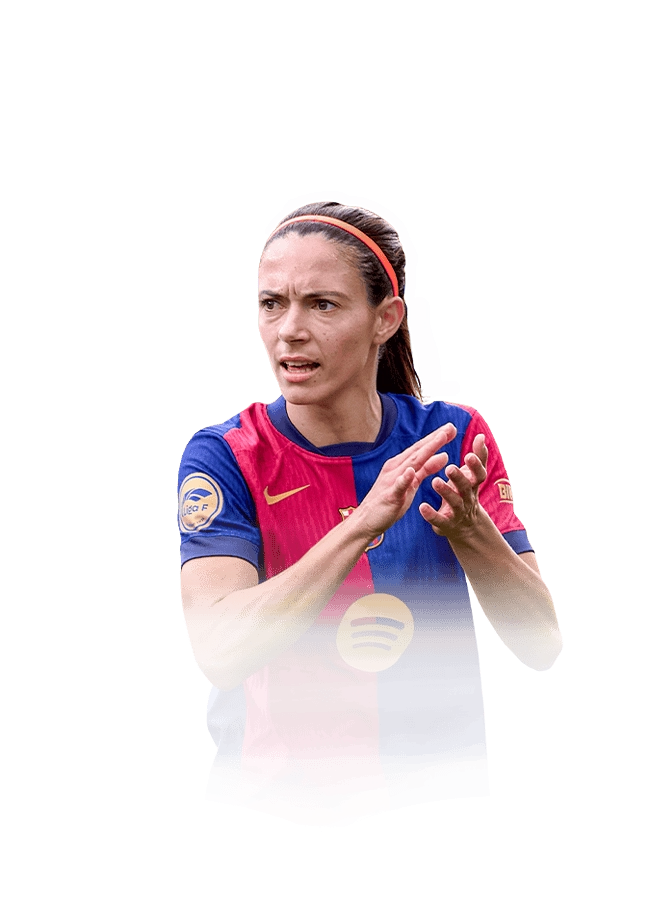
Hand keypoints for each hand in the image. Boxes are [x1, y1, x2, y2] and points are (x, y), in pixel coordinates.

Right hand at [354, 422, 456, 540]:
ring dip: (425, 451)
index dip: (436, 438)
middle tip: (451, 427)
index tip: (451, 428)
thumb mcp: (412, 484)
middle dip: (434, 439)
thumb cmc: (390, 501)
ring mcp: (391, 481)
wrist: (365, 520)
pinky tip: (411, 471)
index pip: (421, 449)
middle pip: (418, 451)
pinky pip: (398, 486)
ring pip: (411, 464)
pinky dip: (404, 478)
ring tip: (439, 440)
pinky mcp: (389, 496)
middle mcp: (395, 468)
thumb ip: (426, 469)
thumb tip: (444, 455)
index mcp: (401, 465)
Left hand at [419, 434, 487, 538]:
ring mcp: (458, 512)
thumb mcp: (473, 477)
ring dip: (445, 492)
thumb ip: (478, 457)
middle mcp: (467, 498)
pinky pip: (439, 520)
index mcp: (473, 485)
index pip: (479, 474)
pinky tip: (422, 507)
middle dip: (459, 478)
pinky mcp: (446, 524)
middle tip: (449, 468)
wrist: (466, 527)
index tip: (469, 455)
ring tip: (434, 481)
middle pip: (466, 488)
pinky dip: (431, 514)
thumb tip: (481, 436)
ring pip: (454, 503)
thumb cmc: (466, 493)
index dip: (475, 466)